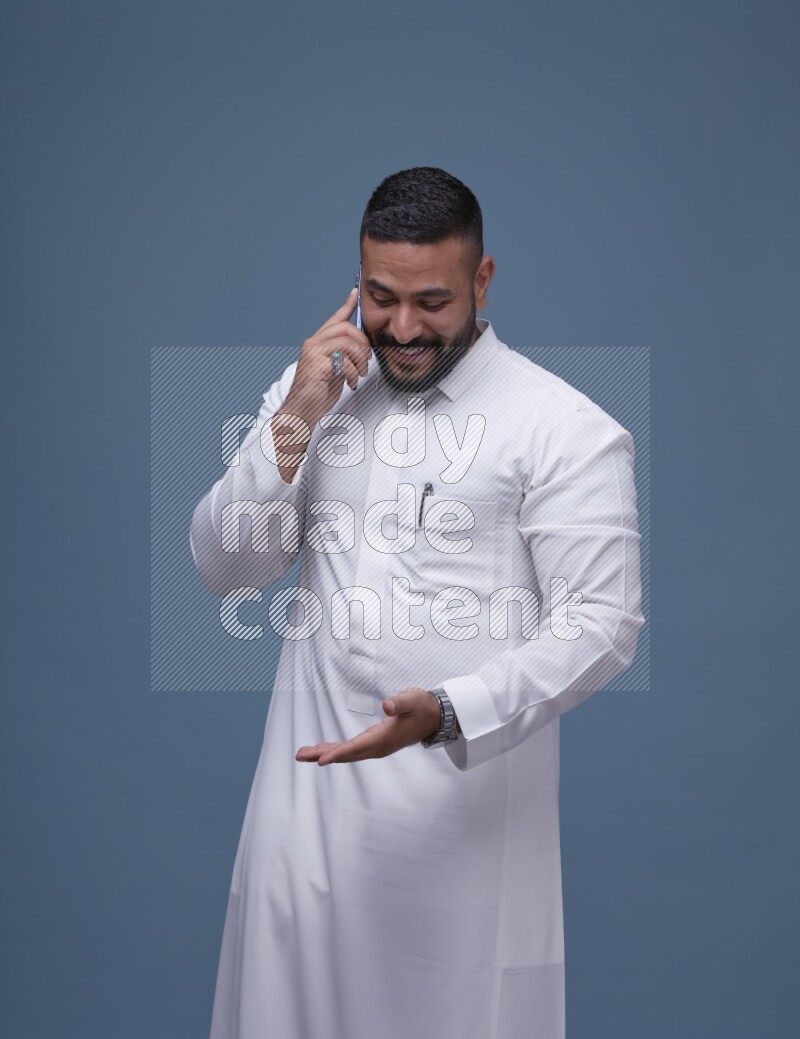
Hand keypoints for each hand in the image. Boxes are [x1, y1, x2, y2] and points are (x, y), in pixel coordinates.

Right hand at [280, 287, 371, 428]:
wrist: (301, 411)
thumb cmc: (317, 393)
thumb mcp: (334, 370)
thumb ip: (342, 355)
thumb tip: (360, 347)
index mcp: (317, 343)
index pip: (334, 319)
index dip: (347, 305)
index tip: (355, 292)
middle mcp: (313, 344)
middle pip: (346, 328)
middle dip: (362, 344)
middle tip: (366, 361)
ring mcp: (314, 353)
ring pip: (348, 343)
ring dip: (360, 360)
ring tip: (359, 374)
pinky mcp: (317, 365)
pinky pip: (345, 361)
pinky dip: (353, 373)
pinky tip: (351, 382)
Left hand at [295, 687, 441, 765]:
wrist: (434, 717)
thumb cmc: (422, 706)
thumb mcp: (412, 699)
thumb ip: (399, 703)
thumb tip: (387, 705)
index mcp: (384, 738)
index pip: (357, 747)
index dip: (338, 753)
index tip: (320, 760)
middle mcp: (378, 746)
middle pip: (347, 754)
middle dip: (323, 755)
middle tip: (301, 755)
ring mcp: (376, 746)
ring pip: (347, 753)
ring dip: (326, 753)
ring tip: (304, 753)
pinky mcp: (375, 743)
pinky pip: (352, 749)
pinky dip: (336, 750)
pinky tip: (324, 748)